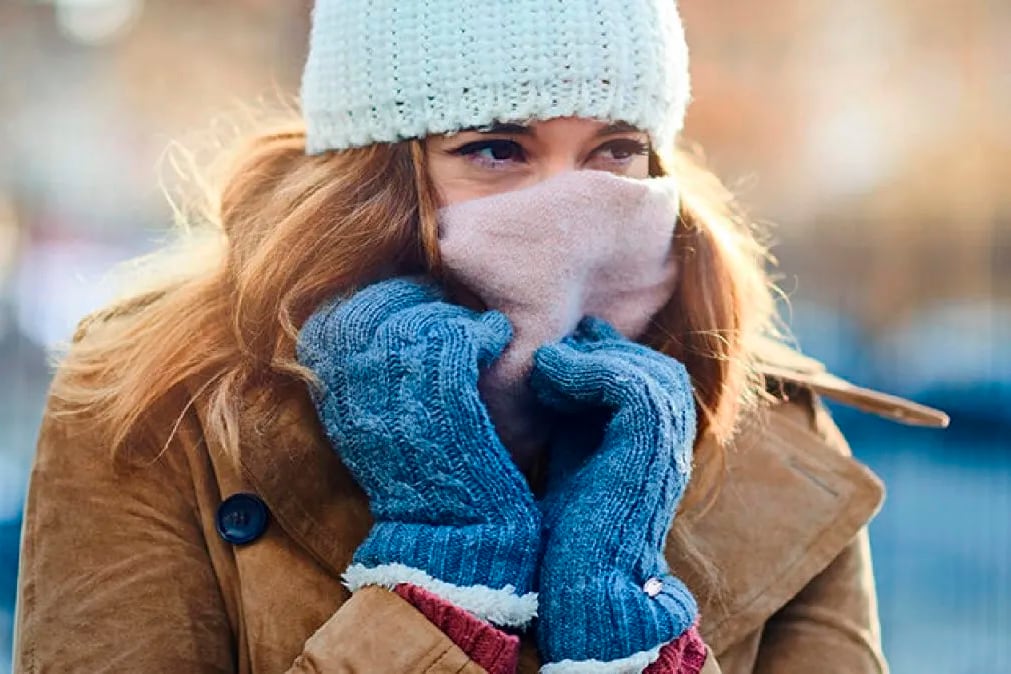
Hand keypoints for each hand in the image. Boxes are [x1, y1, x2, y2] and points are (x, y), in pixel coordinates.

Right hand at [296, 276, 539, 627]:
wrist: (448, 534)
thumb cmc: (418, 475)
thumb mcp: (369, 423)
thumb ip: (361, 370)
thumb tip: (379, 310)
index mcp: (329, 392)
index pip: (342, 313)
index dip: (379, 298)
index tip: (411, 303)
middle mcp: (353, 388)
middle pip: (379, 305)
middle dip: (416, 297)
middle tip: (447, 308)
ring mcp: (396, 393)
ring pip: (422, 317)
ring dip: (454, 316)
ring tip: (474, 331)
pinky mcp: (444, 400)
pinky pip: (460, 336)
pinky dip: (483, 330)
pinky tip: (494, 338)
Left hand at [530, 315, 698, 668]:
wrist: (580, 585)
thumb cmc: (566, 534)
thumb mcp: (571, 457)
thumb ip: (574, 418)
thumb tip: (554, 368)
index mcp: (657, 447)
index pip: (650, 379)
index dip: (606, 356)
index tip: (559, 352)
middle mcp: (672, 445)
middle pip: (655, 369)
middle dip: (605, 352)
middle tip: (556, 352)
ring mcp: (669, 446)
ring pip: (648, 370)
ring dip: (593, 359)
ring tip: (547, 365)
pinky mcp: (651, 448)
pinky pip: (631, 384)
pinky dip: (588, 370)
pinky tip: (550, 375)